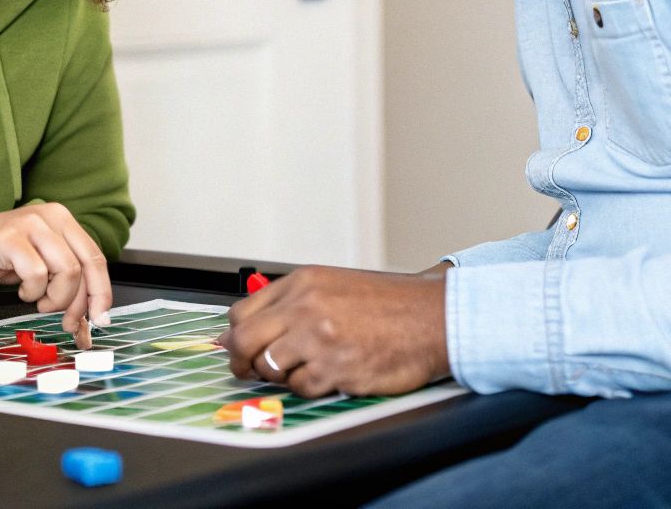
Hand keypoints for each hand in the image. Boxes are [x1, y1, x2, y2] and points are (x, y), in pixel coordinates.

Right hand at [0, 203, 112, 337]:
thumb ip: (67, 285)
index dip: (101, 292)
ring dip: (55, 298)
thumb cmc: (5, 257)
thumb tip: (91, 321)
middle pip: (84, 267)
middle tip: (67, 323)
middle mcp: (52, 218)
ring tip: (39, 300)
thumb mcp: (43, 267)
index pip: (95, 258)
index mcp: (64, 221)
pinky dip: (32, 291)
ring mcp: (31, 225)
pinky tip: (22, 290)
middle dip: (78, 304)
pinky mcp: (10, 238)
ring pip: (67, 271)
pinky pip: (36, 274)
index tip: (100, 319)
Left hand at [219, 264, 448, 397]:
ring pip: (271, 367)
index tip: (237, 346)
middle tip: (246, 371)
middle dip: (240, 361)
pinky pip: (302, 387)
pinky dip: (310, 387)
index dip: (236, 335)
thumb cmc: (390, 305)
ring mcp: (319, 339)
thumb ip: (293, 302)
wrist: (434, 317)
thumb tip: (254, 327)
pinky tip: (329, 375)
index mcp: (302, 283)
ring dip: (280, 375)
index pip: (243, 312)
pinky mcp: (337, 368)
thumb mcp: (333, 285)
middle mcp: (305, 307)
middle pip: (245, 341)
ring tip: (304, 368)